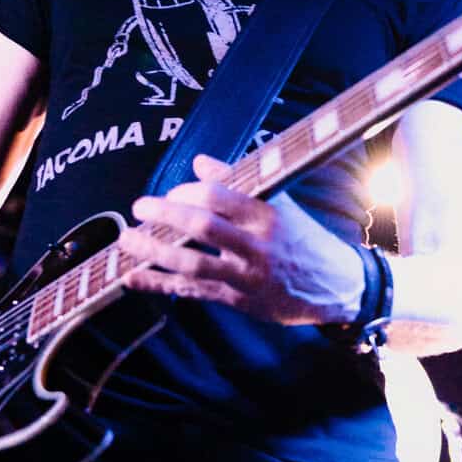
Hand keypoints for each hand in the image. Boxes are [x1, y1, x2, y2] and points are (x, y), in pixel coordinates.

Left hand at [116, 154, 364, 325]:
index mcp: (268, 215)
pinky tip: (132, 277)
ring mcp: (246, 276)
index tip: (172, 193)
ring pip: (192, 264)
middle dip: (165, 216)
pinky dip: (159, 284)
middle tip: (139, 208)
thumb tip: (200, 161)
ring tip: (126, 240)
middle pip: (202, 228)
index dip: (188, 191)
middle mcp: (257, 246)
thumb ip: (239, 182)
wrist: (335, 286)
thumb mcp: (279, 203)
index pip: (220, 196)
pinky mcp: (238, 301)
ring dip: (153, 252)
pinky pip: (192, 292)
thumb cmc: (302, 237)